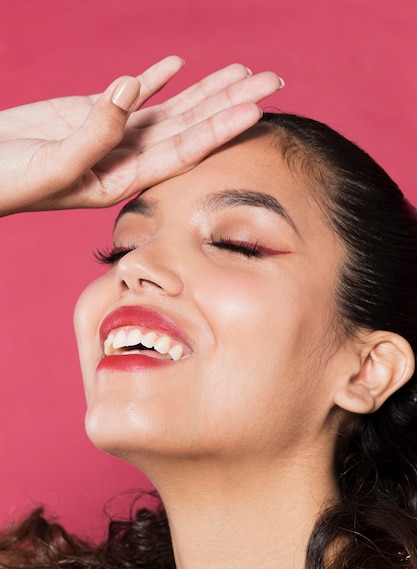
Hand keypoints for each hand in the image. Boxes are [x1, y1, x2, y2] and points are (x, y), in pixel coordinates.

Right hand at [0, 57, 282, 214]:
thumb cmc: (13, 181)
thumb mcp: (54, 164)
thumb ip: (95, 132)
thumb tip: (128, 91)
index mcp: (126, 179)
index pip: (186, 151)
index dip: (221, 128)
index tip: (256, 108)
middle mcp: (130, 158)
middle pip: (192, 125)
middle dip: (231, 101)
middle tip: (274, 79)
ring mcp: (114, 134)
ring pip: (171, 108)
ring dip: (208, 89)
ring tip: (244, 69)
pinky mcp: (93, 112)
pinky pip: (133, 93)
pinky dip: (156, 78)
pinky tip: (180, 65)